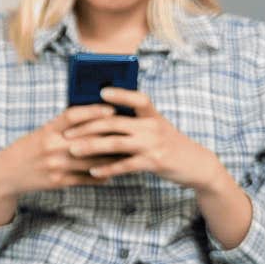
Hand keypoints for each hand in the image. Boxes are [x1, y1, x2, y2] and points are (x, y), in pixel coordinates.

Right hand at [0, 103, 116, 223]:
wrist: (6, 173)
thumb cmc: (27, 149)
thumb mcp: (41, 133)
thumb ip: (63, 127)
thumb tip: (92, 118)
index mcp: (47, 130)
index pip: (73, 116)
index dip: (93, 111)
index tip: (111, 110)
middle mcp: (52, 146)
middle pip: (88, 139)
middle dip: (110, 136)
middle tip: (129, 132)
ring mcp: (56, 165)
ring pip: (91, 161)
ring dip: (111, 159)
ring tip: (127, 154)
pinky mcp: (58, 181)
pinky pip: (85, 179)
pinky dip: (100, 176)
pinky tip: (112, 172)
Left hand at [60, 87, 231, 191]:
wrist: (197, 165)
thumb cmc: (170, 145)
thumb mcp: (157, 128)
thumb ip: (136, 122)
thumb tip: (104, 120)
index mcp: (152, 115)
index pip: (137, 98)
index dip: (120, 94)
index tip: (101, 92)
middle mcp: (152, 126)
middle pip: (115, 123)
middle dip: (88, 127)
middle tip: (67, 133)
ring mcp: (153, 144)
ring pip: (116, 143)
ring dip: (92, 147)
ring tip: (73, 150)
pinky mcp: (154, 162)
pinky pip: (125, 165)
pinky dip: (108, 168)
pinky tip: (93, 172)